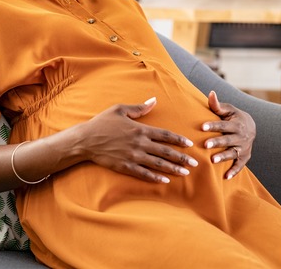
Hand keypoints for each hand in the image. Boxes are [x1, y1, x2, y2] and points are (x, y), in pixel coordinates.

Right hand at [81, 98, 197, 183]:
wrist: (85, 140)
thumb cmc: (102, 123)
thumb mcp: (120, 110)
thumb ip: (139, 108)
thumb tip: (154, 100)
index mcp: (140, 129)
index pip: (165, 135)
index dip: (179, 140)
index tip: (189, 144)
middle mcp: (139, 144)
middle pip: (165, 152)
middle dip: (182, 158)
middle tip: (195, 164)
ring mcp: (133, 156)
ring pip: (157, 164)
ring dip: (173, 169)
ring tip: (185, 173)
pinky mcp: (125, 166)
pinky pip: (144, 174)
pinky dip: (155, 178)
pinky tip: (165, 181)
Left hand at [201, 91, 254, 179]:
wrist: (250, 127)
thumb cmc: (233, 117)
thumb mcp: (228, 110)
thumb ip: (218, 105)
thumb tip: (210, 93)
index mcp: (237, 123)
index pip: (223, 125)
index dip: (213, 125)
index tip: (202, 127)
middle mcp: (241, 136)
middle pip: (228, 140)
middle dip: (217, 142)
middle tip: (205, 145)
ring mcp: (243, 148)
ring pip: (233, 153)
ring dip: (223, 157)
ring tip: (212, 160)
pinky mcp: (244, 157)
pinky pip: (240, 165)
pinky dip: (234, 171)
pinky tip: (225, 177)